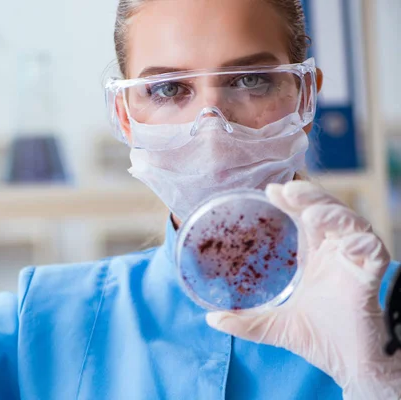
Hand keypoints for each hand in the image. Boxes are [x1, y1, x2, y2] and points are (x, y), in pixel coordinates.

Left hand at [206, 181, 400, 398]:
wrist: (348, 364)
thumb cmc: (319, 338)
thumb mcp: (274, 326)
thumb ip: (245, 322)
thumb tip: (210, 319)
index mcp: (315, 257)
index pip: (304, 218)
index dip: (292, 201)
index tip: (271, 190)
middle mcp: (335, 253)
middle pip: (328, 212)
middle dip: (311, 197)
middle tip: (289, 190)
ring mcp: (355, 263)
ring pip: (352, 225)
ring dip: (334, 215)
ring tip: (312, 215)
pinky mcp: (371, 278)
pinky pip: (375, 254)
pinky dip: (363, 245)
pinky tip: (348, 246)